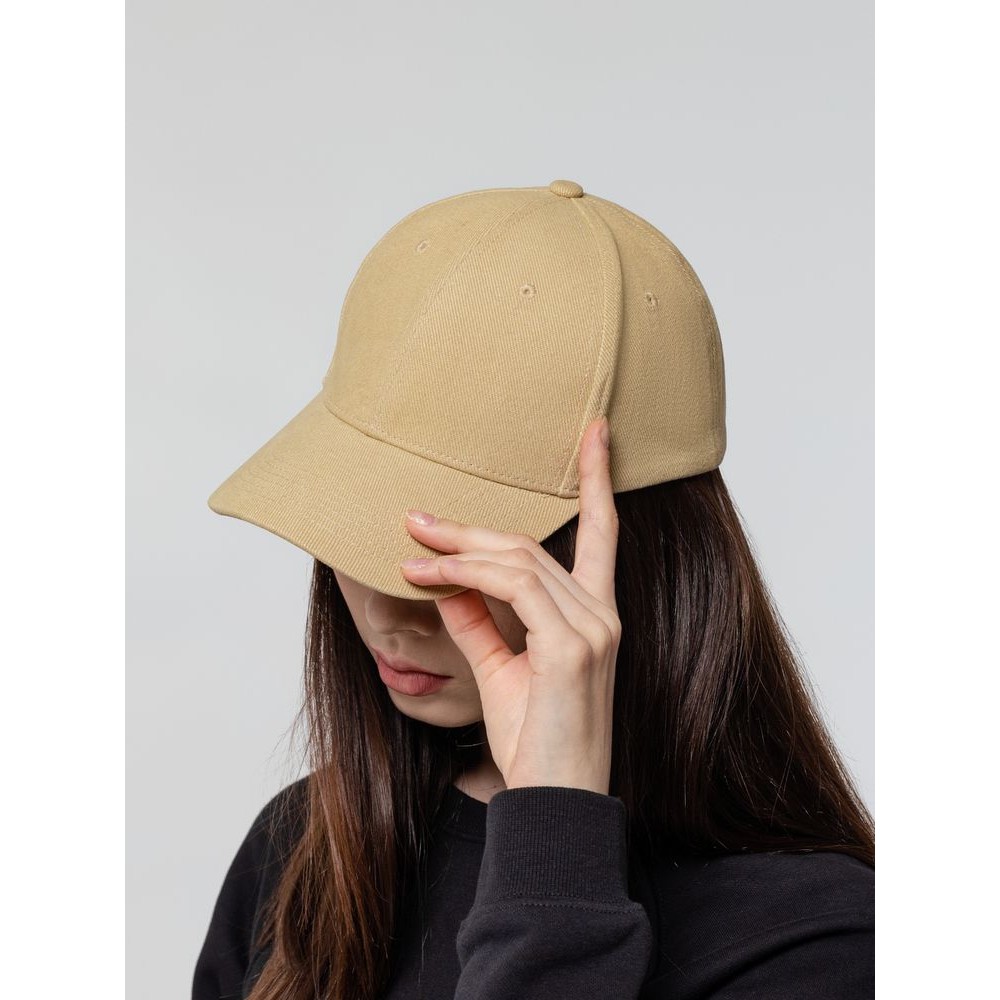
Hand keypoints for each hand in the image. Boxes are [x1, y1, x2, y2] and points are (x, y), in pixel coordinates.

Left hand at [398, 416, 620, 795]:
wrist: (552, 802)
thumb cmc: (535, 739)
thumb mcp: (499, 669)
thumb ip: (479, 620)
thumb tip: (447, 581)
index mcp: (595, 613)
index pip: (603, 531)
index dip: (598, 478)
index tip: (595, 431)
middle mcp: (602, 613)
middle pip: (531, 543)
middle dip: (470, 525)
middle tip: (417, 517)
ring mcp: (592, 628)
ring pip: (518, 558)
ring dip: (457, 548)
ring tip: (411, 546)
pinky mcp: (573, 646)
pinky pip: (512, 587)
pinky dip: (465, 574)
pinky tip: (428, 575)